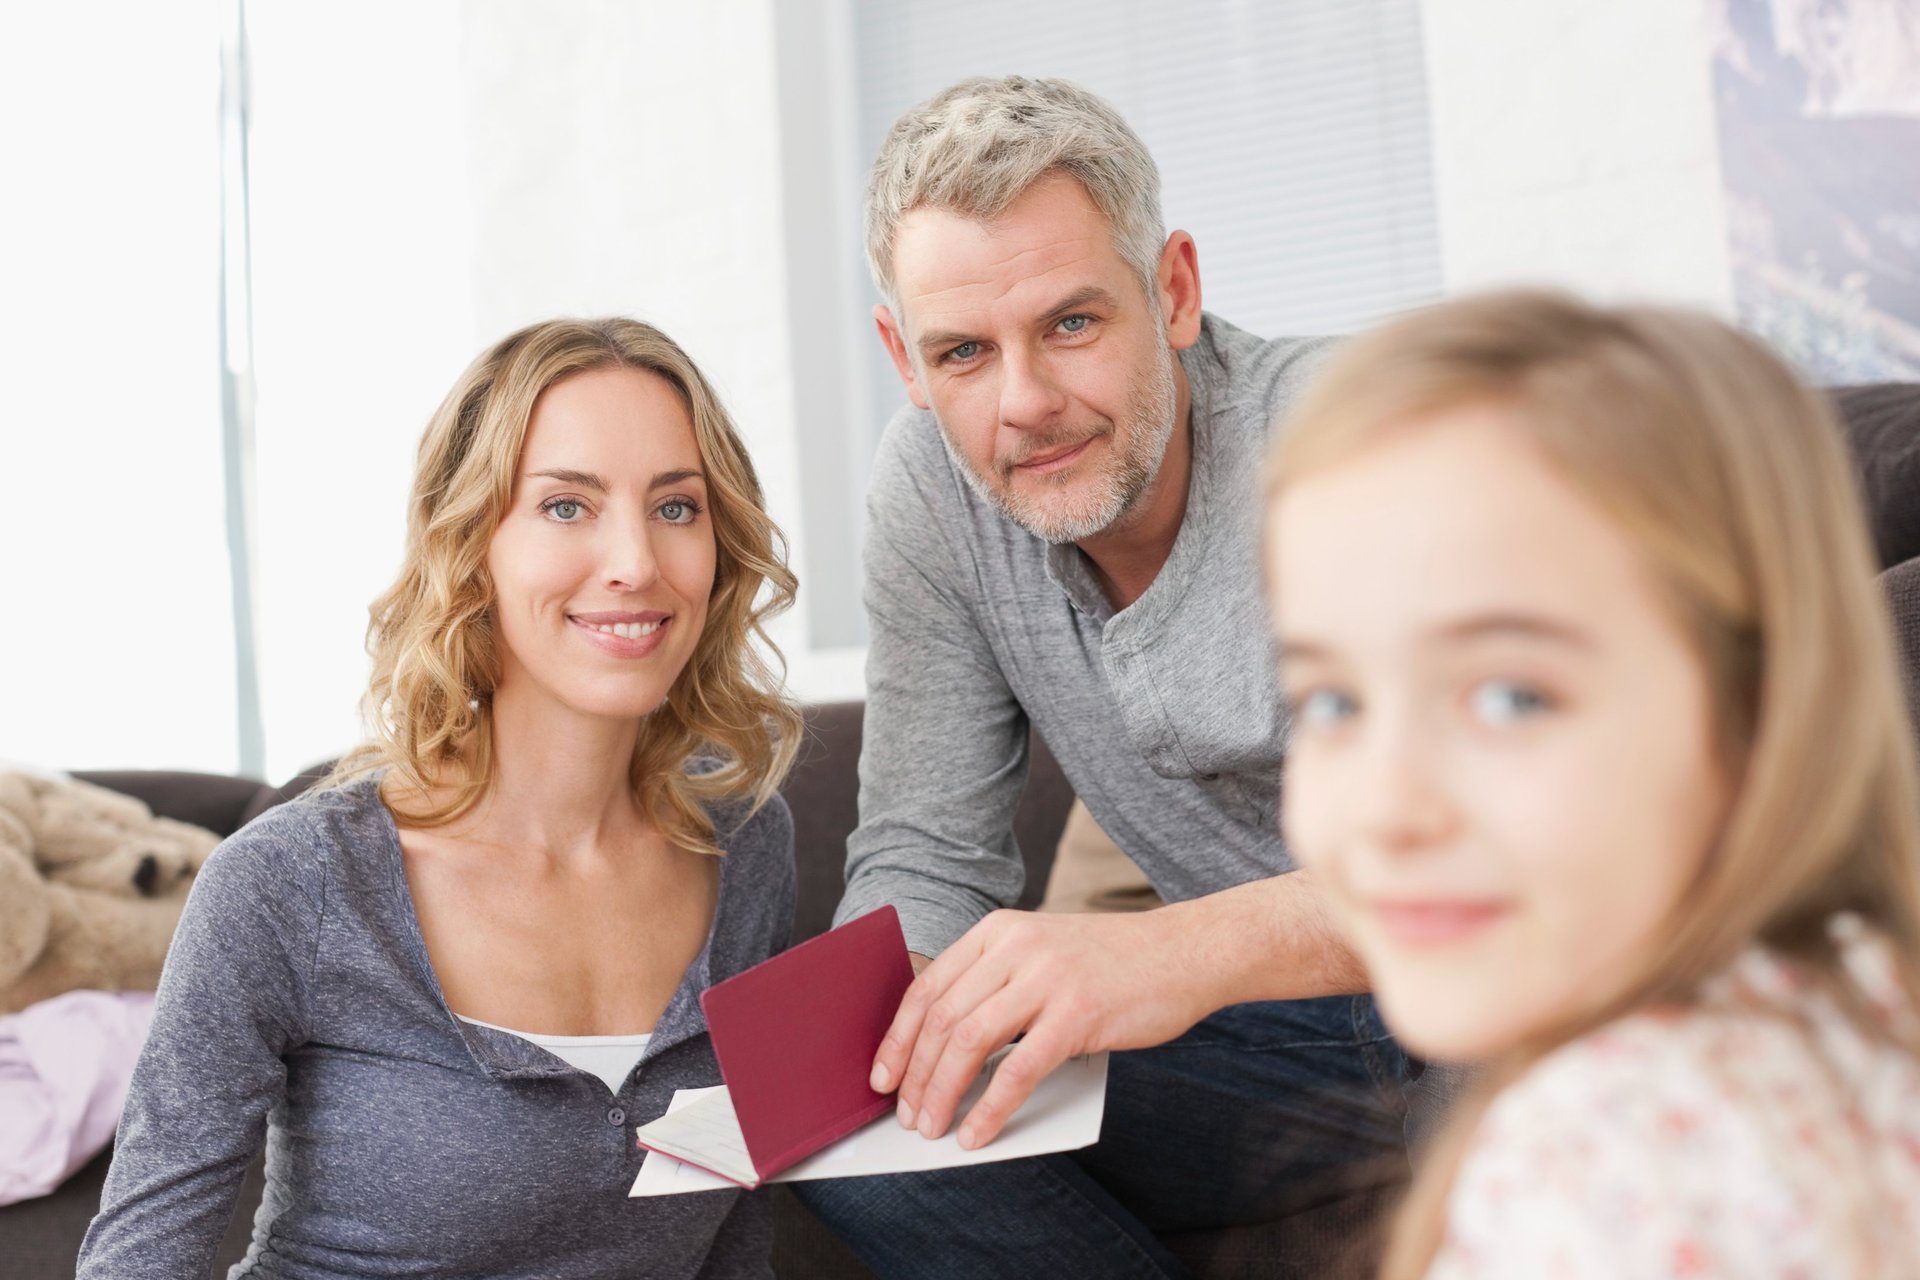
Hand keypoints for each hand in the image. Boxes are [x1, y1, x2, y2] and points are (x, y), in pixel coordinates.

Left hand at [869, 909, 1212, 1149]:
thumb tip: (944, 1049)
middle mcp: (1016, 948)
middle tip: (906, 1115)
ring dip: (943, 1094)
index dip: (898, 1038)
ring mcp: (1047, 979)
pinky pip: (1018, 1070)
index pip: (928, 987)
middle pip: (942, 1018)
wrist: (1185, 952)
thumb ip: (998, 984)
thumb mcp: (1043, 952)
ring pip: (969, 1043)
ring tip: (933, 1128)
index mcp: (999, 931)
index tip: (883, 1076)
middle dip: (916, 1074)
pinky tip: (978, 1134)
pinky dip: (990, 1109)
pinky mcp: (1077, 1014)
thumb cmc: (1112, 963)